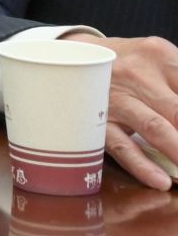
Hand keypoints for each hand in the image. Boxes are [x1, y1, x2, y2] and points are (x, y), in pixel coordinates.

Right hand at [66, 31, 177, 190]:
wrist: (74, 56)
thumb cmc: (131, 63)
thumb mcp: (160, 59)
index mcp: (161, 55)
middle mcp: (138, 74)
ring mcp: (115, 98)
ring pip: (154, 127)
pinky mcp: (96, 119)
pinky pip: (121, 145)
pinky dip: (143, 164)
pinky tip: (162, 180)